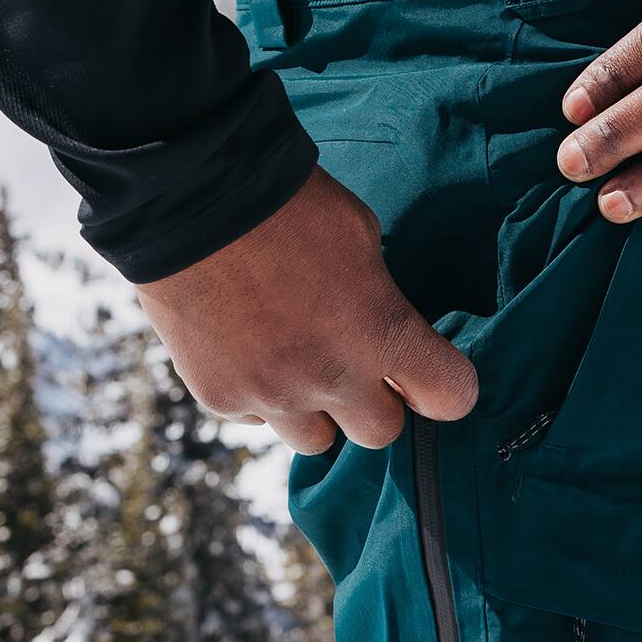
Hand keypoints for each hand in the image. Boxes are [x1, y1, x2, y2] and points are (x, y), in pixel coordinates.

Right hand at [135, 166, 478, 452]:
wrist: (191, 199)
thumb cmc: (286, 203)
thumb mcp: (360, 238)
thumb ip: (379, 298)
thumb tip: (380, 324)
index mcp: (382, 332)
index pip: (450, 396)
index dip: (444, 388)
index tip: (430, 377)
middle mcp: (332, 378)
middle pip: (379, 434)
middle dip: (373, 403)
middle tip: (353, 366)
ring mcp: (273, 395)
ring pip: (315, 441)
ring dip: (315, 411)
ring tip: (295, 363)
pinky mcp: (221, 398)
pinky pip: (256, 419)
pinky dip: (258, 395)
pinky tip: (245, 349)